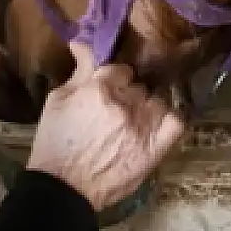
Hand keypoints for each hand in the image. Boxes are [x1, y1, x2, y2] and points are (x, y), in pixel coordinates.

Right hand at [26, 43, 185, 211]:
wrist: (62, 187)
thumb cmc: (53, 143)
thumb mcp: (57, 101)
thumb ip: (77, 71)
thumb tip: (83, 42)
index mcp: (100, 88)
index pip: (121, 69)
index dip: (114, 79)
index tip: (108, 90)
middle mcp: (126, 103)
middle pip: (139, 85)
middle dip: (129, 94)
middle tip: (116, 110)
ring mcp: (143, 126)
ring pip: (157, 100)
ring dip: (147, 107)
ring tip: (133, 121)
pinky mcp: (155, 148)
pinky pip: (176, 122)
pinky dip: (169, 119)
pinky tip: (157, 124)